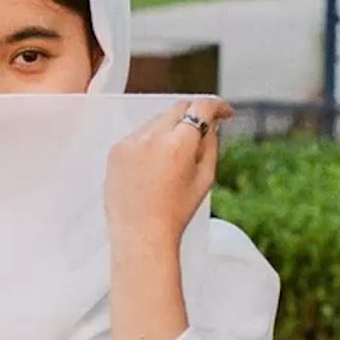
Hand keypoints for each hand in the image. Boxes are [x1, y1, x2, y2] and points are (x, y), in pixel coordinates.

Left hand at [105, 97, 232, 251]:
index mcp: (178, 143)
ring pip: (156, 120)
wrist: (140, 232)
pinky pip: (138, 135)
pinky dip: (150, 141)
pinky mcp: (115, 150)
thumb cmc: (176, 210)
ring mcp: (129, 142)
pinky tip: (154, 165)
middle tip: (204, 129)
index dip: (217, 106)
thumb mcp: (205, 176)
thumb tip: (210, 123)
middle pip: (177, 108)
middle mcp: (150, 137)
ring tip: (176, 157)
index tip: (224, 113)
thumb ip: (210, 143)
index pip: (200, 107)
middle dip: (194, 114)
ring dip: (170, 127)